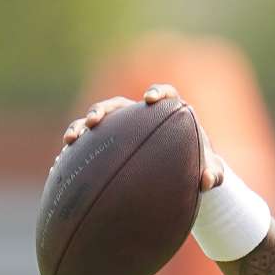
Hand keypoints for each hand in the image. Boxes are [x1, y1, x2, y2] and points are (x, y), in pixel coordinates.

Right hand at [61, 83, 224, 190]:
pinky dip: (76, 151)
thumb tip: (206, 182)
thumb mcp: (210, 173)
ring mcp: (122, 129)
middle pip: (119, 105)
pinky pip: (88, 145)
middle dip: (105, 109)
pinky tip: (61, 163)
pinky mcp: (108, 145)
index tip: (151, 100)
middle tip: (96, 120)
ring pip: (98, 121)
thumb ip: (213, 174)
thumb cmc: (199, 168)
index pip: (164, 94)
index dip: (157, 92)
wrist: (183, 176)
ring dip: (81, 125)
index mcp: (169, 114)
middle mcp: (142, 117)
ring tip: (72, 139)